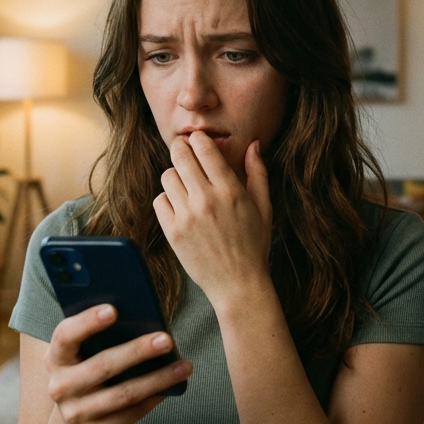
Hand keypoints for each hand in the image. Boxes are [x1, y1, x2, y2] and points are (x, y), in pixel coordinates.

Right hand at [44, 304, 190, 423]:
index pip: (65, 335)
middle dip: (137, 351)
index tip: (114, 310)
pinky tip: (173, 386)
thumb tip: (143, 316)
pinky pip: (131, 414)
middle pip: (102, 366)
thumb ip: (100, 336)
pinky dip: (154, 398)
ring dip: (157, 379)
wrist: (75, 421)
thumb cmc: (87, 369)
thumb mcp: (83, 352)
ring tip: (184, 366)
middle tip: (167, 339)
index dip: (87, 322)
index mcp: (55, 357)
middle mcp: (60, 387)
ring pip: (123, 394)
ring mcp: (76, 413)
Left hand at [153, 131, 274, 314]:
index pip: (204, 147)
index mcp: (230, 189)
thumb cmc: (254, 244)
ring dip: (176, 177)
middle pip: (180, 155)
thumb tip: (254, 144)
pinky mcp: (173, 232)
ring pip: (167, 176)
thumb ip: (258, 173)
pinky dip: (167, 200)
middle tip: (184, 153)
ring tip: (186, 187)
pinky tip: (180, 207)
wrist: (238, 284)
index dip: (198, 139)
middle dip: (181, 149)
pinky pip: (159, 200)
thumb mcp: (264, 207)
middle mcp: (207, 199)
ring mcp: (187, 216)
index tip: (198, 142)